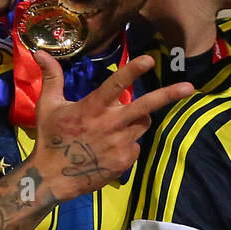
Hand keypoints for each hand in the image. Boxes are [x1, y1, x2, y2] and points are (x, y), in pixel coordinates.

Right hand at [28, 51, 192, 202]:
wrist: (52, 177)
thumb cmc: (50, 138)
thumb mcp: (48, 106)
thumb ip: (52, 78)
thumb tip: (40, 51)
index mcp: (92, 108)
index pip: (116, 85)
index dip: (133, 71)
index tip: (150, 60)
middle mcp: (109, 125)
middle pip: (145, 107)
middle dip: (169, 95)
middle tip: (190, 87)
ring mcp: (119, 144)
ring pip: (142, 124)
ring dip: (138, 119)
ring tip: (118, 124)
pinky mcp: (124, 161)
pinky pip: (136, 145)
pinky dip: (129, 142)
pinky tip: (110, 147)